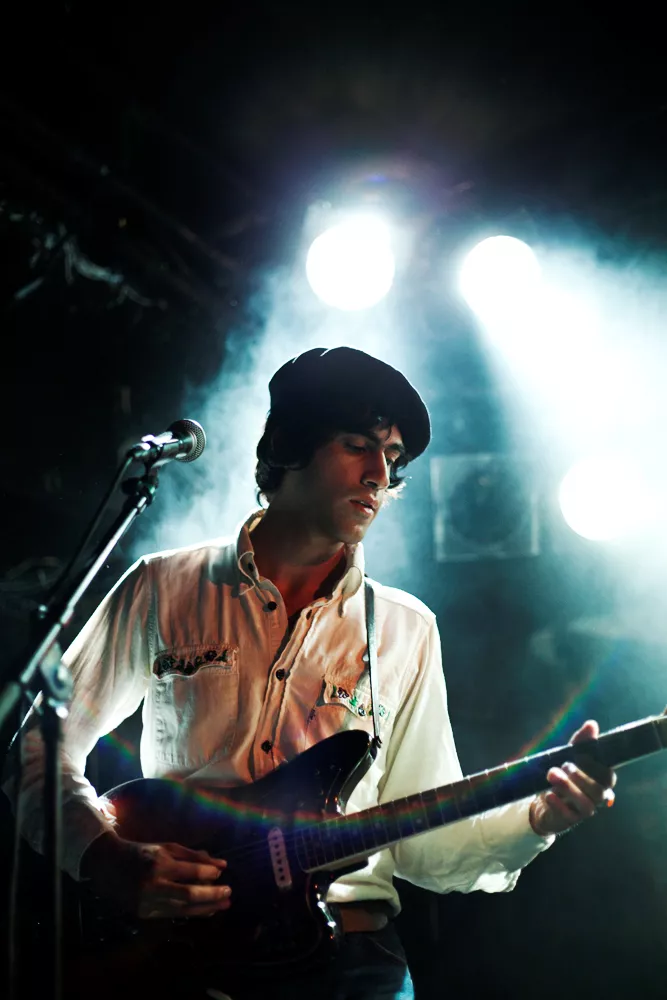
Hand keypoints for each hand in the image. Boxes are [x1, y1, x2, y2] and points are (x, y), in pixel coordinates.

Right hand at [80, 831, 230, 918]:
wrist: (108, 864)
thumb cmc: (142, 852)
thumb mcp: (167, 847)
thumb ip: (194, 856)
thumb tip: (221, 865)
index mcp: (159, 863)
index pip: (191, 871)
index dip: (209, 874)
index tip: (222, 874)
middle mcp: (153, 884)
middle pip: (188, 895)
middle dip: (211, 895)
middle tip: (229, 893)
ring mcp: (147, 902)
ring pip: (182, 909)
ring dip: (205, 908)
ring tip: (223, 905)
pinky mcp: (143, 914)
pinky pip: (172, 915)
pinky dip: (191, 913)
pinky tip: (205, 911)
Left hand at [529, 720, 616, 837]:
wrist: (544, 799)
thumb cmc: (564, 775)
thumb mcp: (569, 756)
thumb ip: (581, 742)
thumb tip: (592, 724)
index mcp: (599, 781)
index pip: (609, 777)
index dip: (597, 768)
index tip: (580, 756)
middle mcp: (596, 798)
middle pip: (599, 791)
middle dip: (581, 777)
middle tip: (564, 765)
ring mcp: (584, 810)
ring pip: (587, 805)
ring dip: (569, 789)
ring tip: (552, 774)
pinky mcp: (570, 820)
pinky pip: (569, 817)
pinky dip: (558, 805)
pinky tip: (548, 794)